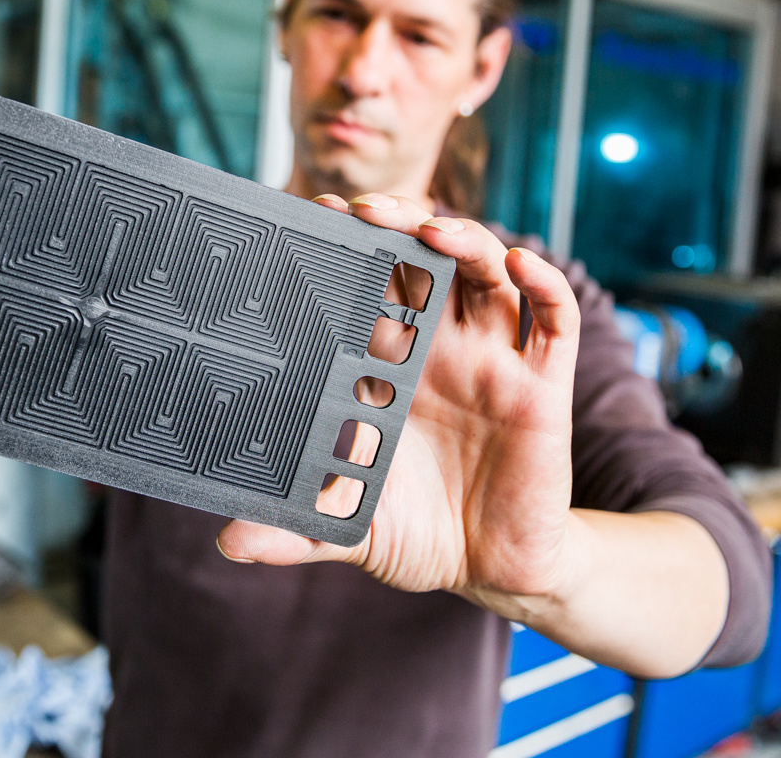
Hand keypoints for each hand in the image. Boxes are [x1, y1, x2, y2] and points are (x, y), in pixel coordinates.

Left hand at [218, 193, 582, 607]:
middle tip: (362, 211)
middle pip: (427, 258)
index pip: (369, 287)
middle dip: (399, 222)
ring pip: (488, 274)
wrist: (495, 570)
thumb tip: (228, 544)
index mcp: (392, 368)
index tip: (312, 217)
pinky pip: (553, 320)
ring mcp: (495, 361)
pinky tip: (520, 263)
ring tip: (430, 229)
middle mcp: (443, 350)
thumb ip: (295, 530)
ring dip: (465, 239)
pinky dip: (544, 283)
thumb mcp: (348, 529)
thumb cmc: (418, 534)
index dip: (347, 246)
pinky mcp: (544, 385)